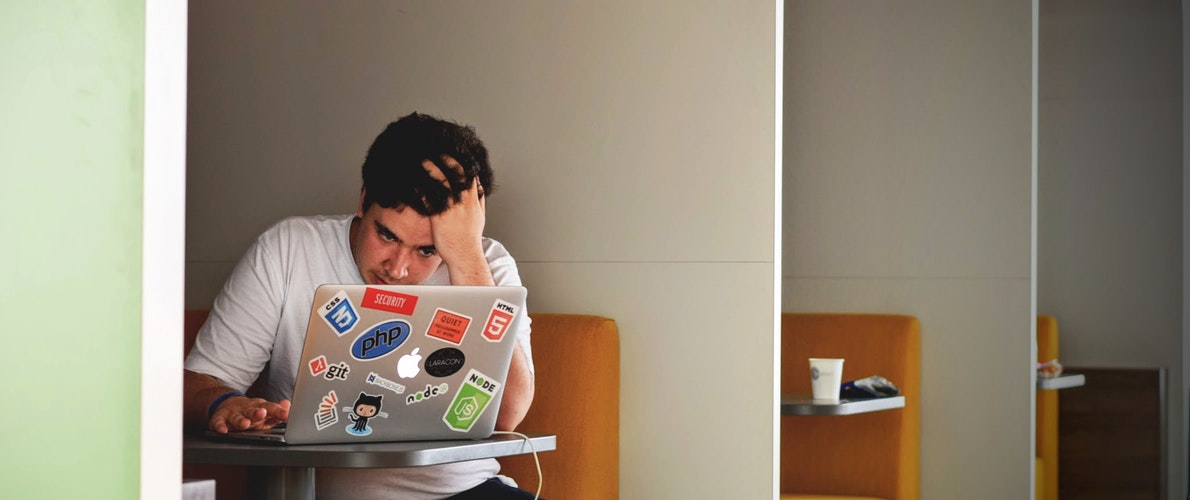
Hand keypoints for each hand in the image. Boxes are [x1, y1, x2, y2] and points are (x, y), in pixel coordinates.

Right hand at [209, 396, 290, 433]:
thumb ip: (277, 412)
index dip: (278, 411)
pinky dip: (220, 426)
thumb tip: (288, 405)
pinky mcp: (220, 418)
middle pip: (252, 410)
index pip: (270, 408)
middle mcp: (246, 409)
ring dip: (240, 420)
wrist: (228, 404)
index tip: (285, 414)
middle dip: (257, 412)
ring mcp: (233, 413)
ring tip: (245, 424)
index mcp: (259, 407)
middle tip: (262, 414)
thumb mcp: (265, 412)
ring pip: (236, 417)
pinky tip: (223, 430)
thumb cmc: (251, 412)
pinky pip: (218, 422)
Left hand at [423, 156, 492, 284]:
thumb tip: (480, 187)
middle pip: (456, 172)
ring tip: (421, 158)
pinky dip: (421, 187)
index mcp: (473, 199)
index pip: (468, 173)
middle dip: (445, 158)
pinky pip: (430, 197)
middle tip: (434, 148)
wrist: (465, 255)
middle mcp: (463, 201)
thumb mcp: (479, 216)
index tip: (451, 151)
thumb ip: (479, 200)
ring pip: (442, 181)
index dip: (459, 160)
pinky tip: (413, 180)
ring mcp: (452, 208)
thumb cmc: (470, 238)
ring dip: (431, 168)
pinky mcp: (439, 217)